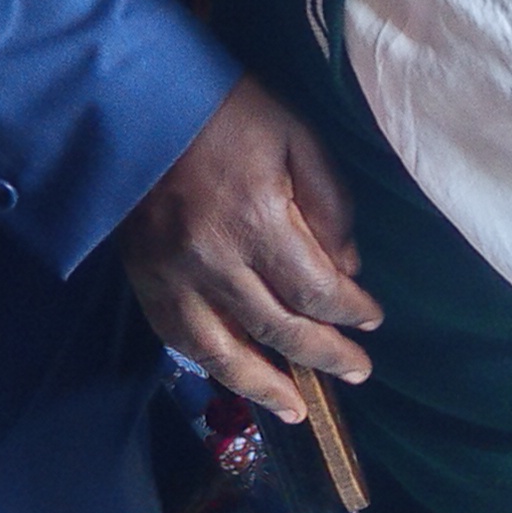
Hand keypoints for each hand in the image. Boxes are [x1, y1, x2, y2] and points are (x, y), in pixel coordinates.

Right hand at [113, 76, 380, 417]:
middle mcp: (214, 260)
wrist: (140, 102)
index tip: (371, 320)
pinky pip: (178, 339)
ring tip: (296, 410)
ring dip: (263, 387)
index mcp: (258, 220)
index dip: (349, 311)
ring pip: (222, 352)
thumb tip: (346, 268)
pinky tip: (235, 380)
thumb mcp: (298, 138)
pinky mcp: (143, 280)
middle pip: (278, 329)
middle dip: (323, 355)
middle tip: (355, 372)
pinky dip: (210, 366)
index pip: (315, 290)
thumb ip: (329, 205)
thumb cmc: (229, 114)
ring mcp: (172, 276)